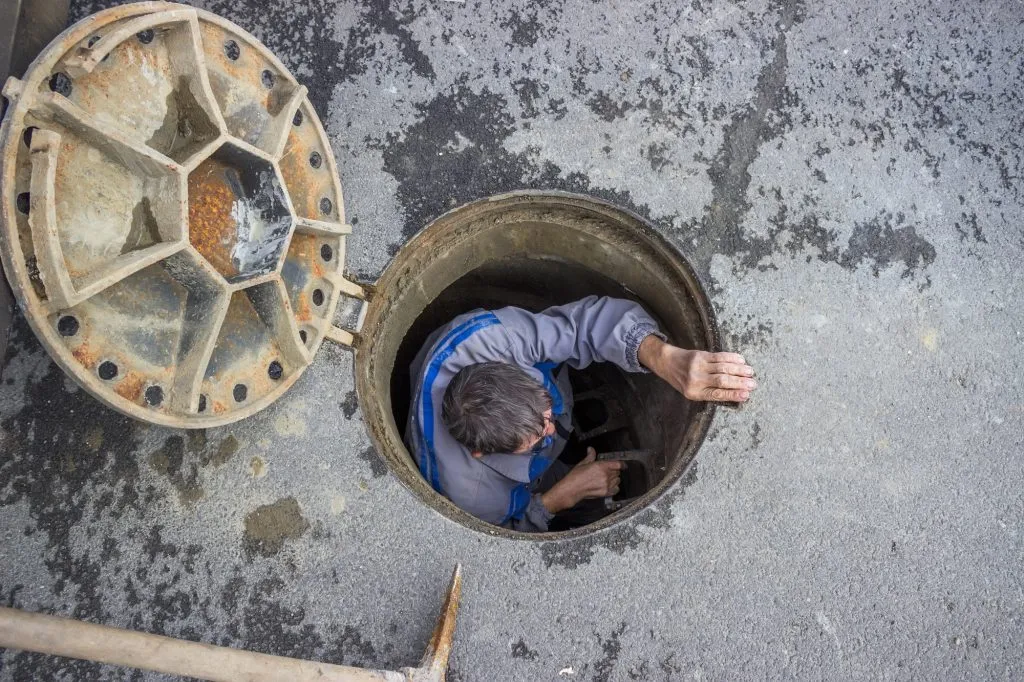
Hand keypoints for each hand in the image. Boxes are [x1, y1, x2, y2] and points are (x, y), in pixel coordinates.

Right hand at [540, 448, 622, 513]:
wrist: (572, 489)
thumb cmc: (575, 477)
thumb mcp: (583, 463)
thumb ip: (590, 456)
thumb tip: (591, 449)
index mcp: (601, 466)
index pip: (618, 464)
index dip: (620, 464)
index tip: (621, 464)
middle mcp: (605, 475)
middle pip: (617, 472)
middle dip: (614, 471)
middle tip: (607, 471)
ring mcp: (606, 485)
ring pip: (617, 480)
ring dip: (614, 479)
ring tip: (607, 478)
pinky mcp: (606, 493)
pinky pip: (616, 489)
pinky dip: (614, 487)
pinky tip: (609, 486)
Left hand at [638, 335, 756, 402]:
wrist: (667, 362)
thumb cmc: (682, 380)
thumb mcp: (692, 392)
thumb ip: (711, 393)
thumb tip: (735, 393)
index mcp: (695, 393)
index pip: (717, 395)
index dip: (733, 395)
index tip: (746, 395)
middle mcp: (696, 380)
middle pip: (722, 381)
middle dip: (740, 382)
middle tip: (753, 384)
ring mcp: (698, 366)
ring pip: (723, 367)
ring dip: (739, 370)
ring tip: (750, 372)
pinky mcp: (700, 355)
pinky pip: (719, 356)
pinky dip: (732, 358)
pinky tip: (741, 360)